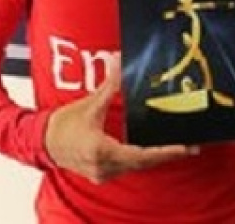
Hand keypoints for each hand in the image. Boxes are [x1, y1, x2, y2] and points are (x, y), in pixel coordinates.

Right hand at [44, 57, 195, 183]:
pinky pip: (128, 167)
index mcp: (101, 149)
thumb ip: (110, 85)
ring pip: (137, 167)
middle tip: (190, 146)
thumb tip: (121, 61)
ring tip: (178, 148)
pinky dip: (142, 159)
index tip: (183, 147)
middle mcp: (104, 166)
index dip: (164, 151)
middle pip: (143, 162)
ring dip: (156, 157)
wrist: (44, 142)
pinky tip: (155, 151)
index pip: (140, 154)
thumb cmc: (63, 125)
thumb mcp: (90, 103)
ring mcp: (103, 172)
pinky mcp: (102, 173)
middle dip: (167, 154)